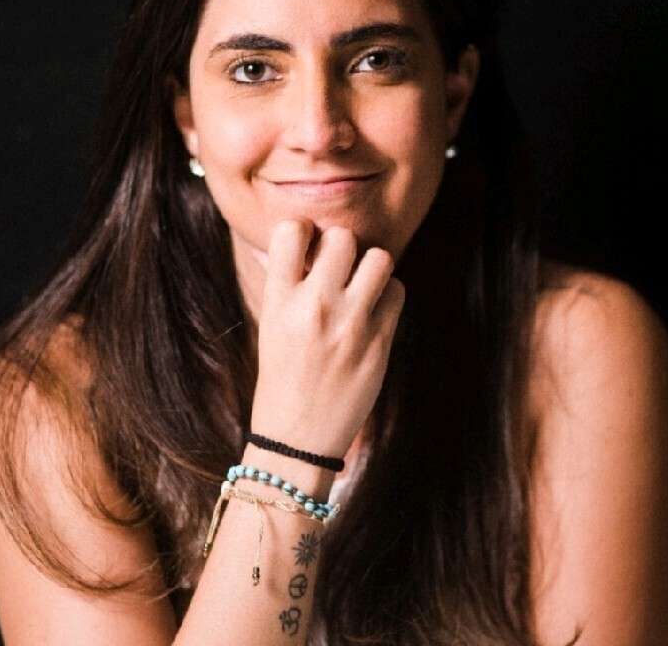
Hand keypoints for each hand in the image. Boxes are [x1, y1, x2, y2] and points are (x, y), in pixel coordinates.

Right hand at [249, 219, 405, 457]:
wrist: (298, 438)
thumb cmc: (281, 378)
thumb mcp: (270, 326)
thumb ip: (284, 284)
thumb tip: (295, 244)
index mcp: (279, 300)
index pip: (291, 230)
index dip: (304, 230)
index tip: (308, 246)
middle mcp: (315, 306)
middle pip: (342, 237)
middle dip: (343, 246)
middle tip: (339, 267)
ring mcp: (350, 324)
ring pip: (379, 258)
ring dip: (372, 266)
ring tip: (361, 284)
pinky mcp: (379, 342)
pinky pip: (397, 291)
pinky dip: (389, 294)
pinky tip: (375, 310)